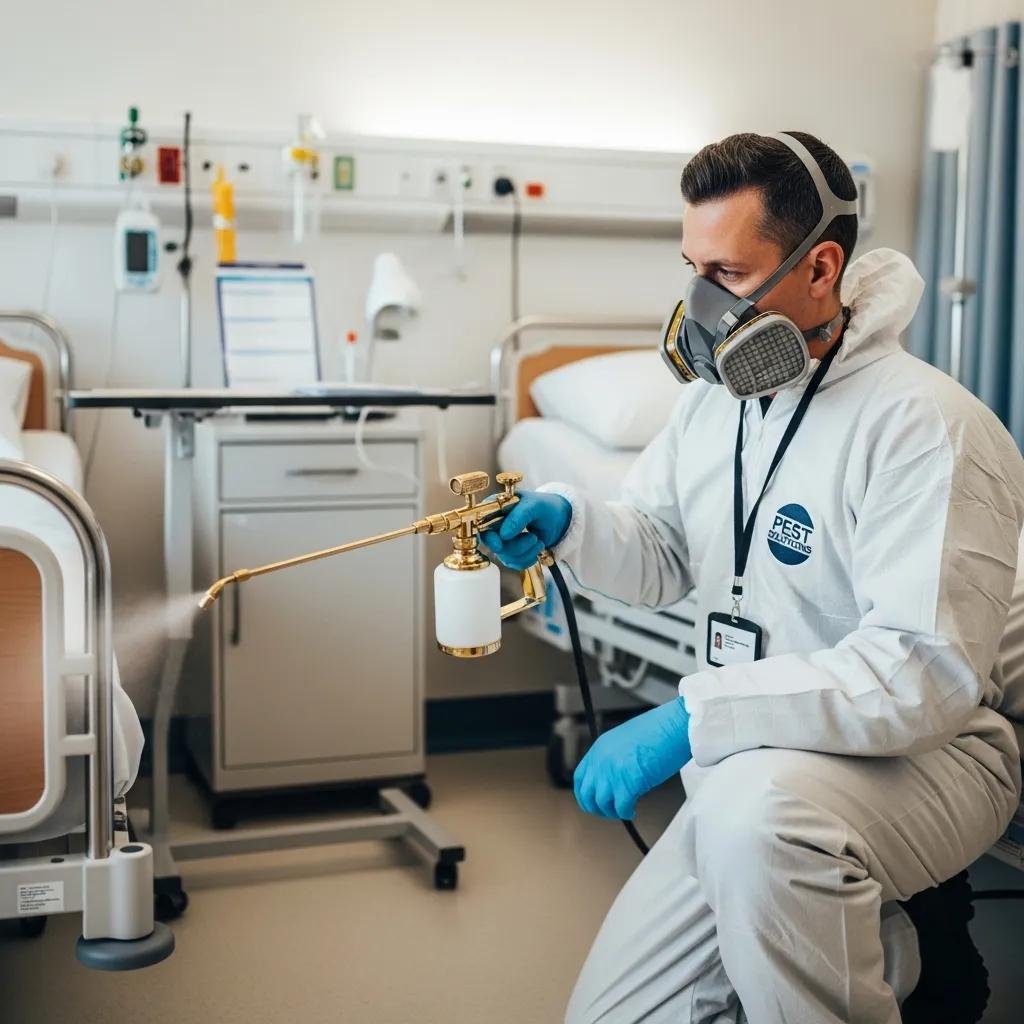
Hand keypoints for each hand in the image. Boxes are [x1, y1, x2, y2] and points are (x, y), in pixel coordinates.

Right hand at [480, 490, 571, 569]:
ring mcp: (502, 540)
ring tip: (538, 540)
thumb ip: (519, 516)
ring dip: (526, 552)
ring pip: (505, 557)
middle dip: (515, 546)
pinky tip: (537, 548)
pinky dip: (528, 559)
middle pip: (494, 545)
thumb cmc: (544, 506)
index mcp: (494, 508)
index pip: (481, 526)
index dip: (488, 538)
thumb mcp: (534, 506)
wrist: (557, 518)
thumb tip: (504, 534)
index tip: (499, 545)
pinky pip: (514, 564)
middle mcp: (494, 525)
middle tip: (533, 537)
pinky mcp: (510, 553)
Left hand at [574, 697, 691, 819]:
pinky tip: (633, 810)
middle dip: (596, 808)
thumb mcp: (626, 740)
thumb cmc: (660, 730)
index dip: (585, 793)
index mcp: (600, 747)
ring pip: (602, 803)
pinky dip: (626, 813)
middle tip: (609, 811)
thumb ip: (614, 759)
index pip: (580, 777)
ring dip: (613, 811)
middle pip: (586, 794)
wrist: (676, 725)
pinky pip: (621, 807)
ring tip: (625, 809)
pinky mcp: (628, 783)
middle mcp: (602, 760)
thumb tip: (614, 778)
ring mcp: (613, 771)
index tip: (594, 801)